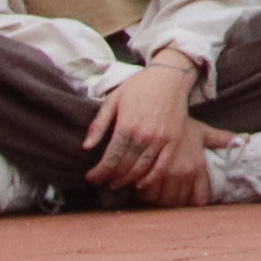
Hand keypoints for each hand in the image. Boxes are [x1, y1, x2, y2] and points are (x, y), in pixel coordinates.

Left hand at [80, 54, 217, 206]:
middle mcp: (144, 135)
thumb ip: (99, 124)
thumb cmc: (139, 85)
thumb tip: (86, 147)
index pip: (111, 158)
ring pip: (141, 169)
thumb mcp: (114, 99)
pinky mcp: (174, 140)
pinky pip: (162, 166)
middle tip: (102, 182)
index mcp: (127, 125)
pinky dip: (150, 178)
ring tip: (116, 183)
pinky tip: (140, 183)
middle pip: (125, 166)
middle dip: (110, 177)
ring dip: (127, 180)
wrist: (170, 76)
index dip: (99, 172)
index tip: (91, 178)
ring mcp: (161, 139)